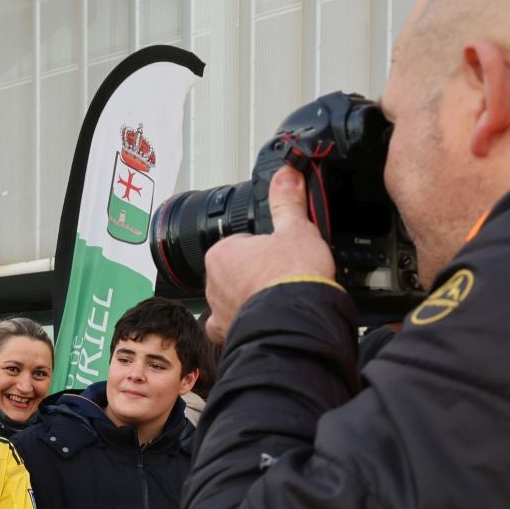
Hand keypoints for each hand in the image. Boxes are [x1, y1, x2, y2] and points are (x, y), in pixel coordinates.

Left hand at [202, 168, 336, 342]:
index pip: (240, 243)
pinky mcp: (229, 332)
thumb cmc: (291, 276)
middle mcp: (212, 283)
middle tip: (281, 274)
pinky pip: (232, 325)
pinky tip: (262, 318)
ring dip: (250, 297)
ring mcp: (218, 310)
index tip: (278, 252)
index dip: (263, 247)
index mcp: (221, 253)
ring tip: (277, 296)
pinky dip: (245, 321)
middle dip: (255, 272)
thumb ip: (288, 202)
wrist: (296, 320)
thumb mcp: (296, 229)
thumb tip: (286, 176)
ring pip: (232, 298)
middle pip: (235, 271)